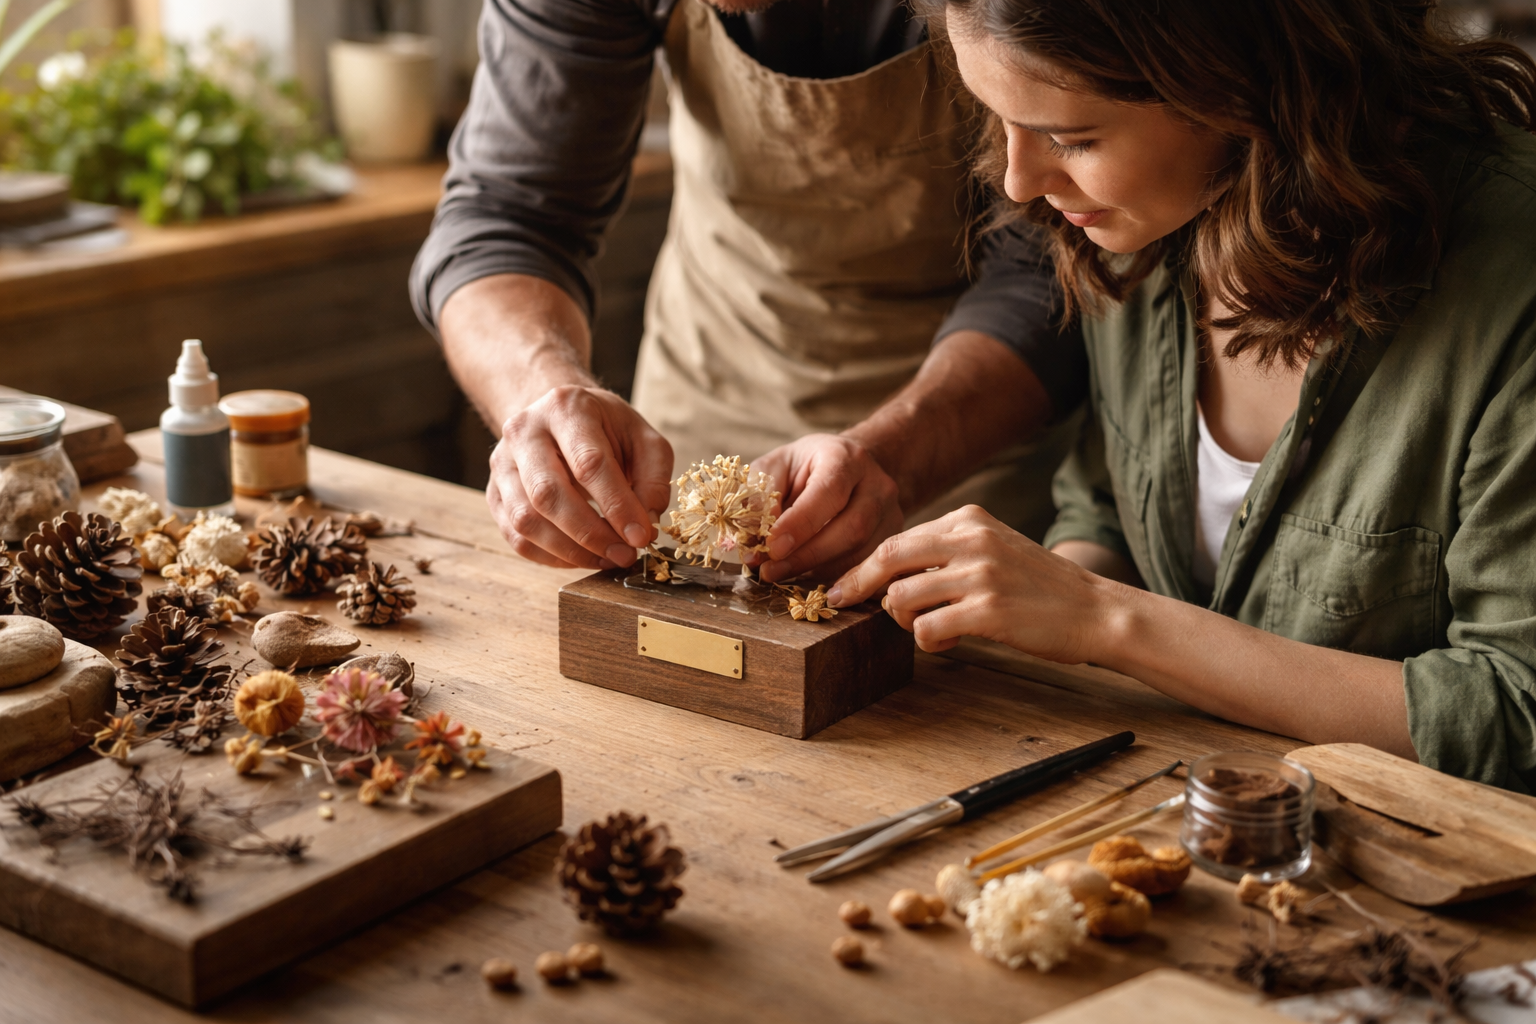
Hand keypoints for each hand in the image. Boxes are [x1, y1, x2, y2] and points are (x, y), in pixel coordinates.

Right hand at [486, 385, 672, 567]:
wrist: (560, 418)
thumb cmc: (606, 430)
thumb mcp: (644, 440)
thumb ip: (652, 480)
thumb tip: (645, 525)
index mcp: (566, 408)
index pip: (589, 463)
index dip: (616, 505)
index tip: (640, 536)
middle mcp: (524, 431)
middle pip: (549, 494)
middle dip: (590, 534)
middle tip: (624, 554)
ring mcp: (502, 463)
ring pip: (526, 520)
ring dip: (570, 550)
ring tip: (606, 557)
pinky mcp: (494, 492)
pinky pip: (515, 536)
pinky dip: (550, 556)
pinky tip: (581, 557)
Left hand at [749, 434, 903, 583]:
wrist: (845, 468)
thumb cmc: (804, 468)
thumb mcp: (774, 468)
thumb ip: (760, 494)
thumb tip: (751, 532)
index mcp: (846, 458)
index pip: (829, 492)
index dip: (801, 524)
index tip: (772, 547)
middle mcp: (876, 484)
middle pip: (852, 527)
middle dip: (807, 555)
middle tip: (770, 571)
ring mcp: (891, 513)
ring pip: (862, 552)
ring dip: (818, 571)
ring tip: (781, 575)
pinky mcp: (891, 538)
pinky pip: (866, 566)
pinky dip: (834, 578)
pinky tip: (806, 579)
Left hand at [827, 505, 1116, 659]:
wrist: (1095, 610)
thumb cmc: (1039, 586)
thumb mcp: (993, 547)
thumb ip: (947, 551)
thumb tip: (890, 573)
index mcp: (970, 518)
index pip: (897, 539)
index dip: (863, 566)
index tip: (842, 585)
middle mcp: (972, 539)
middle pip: (888, 559)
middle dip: (858, 585)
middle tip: (842, 604)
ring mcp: (981, 574)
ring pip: (902, 599)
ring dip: (906, 621)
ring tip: (933, 627)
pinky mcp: (989, 611)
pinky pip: (928, 630)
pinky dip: (931, 641)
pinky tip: (954, 640)